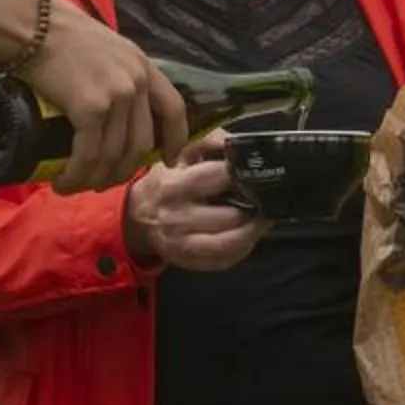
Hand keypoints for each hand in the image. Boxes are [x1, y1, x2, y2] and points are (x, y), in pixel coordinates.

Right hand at [24, 5, 189, 193]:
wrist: (33, 24)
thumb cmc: (57, 32)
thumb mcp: (104, 48)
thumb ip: (116, 72)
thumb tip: (110, 106)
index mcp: (142, 65)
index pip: (173, 109)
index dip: (175, 139)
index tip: (170, 160)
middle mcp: (136, 82)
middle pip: (141, 143)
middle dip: (123, 171)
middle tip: (102, 182)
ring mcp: (116, 95)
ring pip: (114, 156)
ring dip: (94, 179)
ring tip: (75, 186)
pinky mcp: (90, 108)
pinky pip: (89, 155)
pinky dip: (76, 175)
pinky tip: (63, 182)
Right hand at [127, 136, 270, 272]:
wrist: (137, 217)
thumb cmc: (164, 181)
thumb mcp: (179, 155)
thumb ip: (208, 142)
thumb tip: (235, 142)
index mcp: (174, 186)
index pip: (219, 178)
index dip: (243, 174)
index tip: (258, 172)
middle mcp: (177, 218)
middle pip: (230, 216)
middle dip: (254, 207)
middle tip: (267, 199)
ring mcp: (182, 244)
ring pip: (229, 244)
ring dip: (254, 232)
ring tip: (264, 219)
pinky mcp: (188, 262)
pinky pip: (224, 260)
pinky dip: (242, 248)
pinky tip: (248, 235)